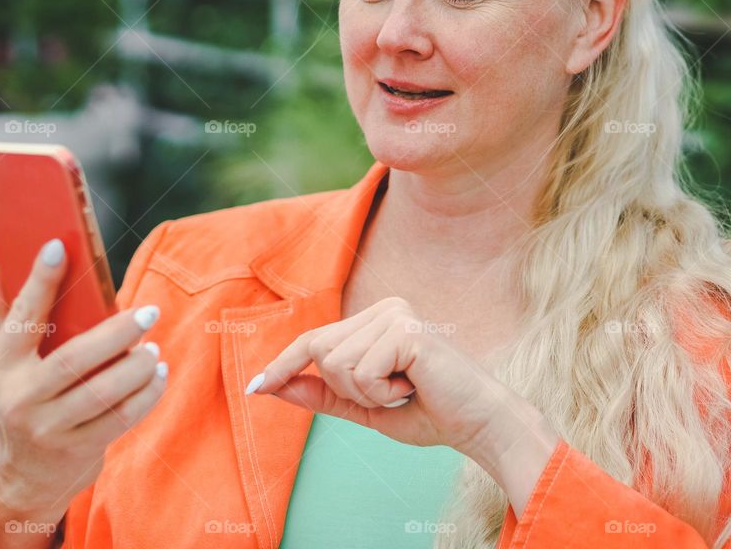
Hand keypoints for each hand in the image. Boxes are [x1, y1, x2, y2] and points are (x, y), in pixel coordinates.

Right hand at [0, 238, 167, 519]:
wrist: (28, 474)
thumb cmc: (26, 394)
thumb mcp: (9, 355)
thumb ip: (3, 303)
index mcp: (0, 366)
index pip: (20, 318)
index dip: (39, 282)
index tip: (60, 246)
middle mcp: (18, 398)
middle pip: (73, 360)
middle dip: (117, 333)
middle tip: (149, 312)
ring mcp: (47, 428)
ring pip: (102, 392)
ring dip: (137, 367)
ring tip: (154, 348)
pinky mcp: (77, 449)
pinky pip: (121, 418)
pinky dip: (147, 394)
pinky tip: (158, 374)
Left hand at [245, 296, 533, 459]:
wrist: (477, 422)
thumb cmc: (427, 412)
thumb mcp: (365, 407)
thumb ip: (322, 395)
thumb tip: (273, 387)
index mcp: (376, 319)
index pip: (315, 339)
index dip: (282, 365)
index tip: (254, 388)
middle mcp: (384, 308)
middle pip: (320, 351)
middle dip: (345, 389)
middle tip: (390, 394)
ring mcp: (395, 314)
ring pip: (336, 363)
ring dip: (366, 393)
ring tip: (403, 389)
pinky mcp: (405, 330)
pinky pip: (361, 371)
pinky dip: (381, 393)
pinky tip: (412, 387)